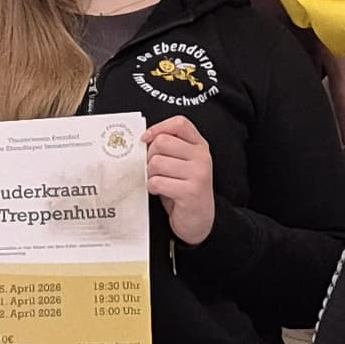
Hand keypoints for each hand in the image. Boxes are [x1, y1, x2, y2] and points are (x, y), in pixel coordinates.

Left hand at [143, 116, 214, 243]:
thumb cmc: (184, 189)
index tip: (146, 139)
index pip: (180, 123)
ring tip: (157, 181)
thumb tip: (142, 139)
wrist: (198, 220)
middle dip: (149, 156)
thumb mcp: (181, 163)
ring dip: (149, 174)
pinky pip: (157, 182)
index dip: (158, 127)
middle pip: (162, 142)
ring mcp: (198, 174)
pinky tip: (159, 191)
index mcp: (199, 146)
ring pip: (156, 162)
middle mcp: (202, 157)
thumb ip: (168, 148)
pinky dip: (152, 187)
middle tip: (152, 169)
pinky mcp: (190, 191)